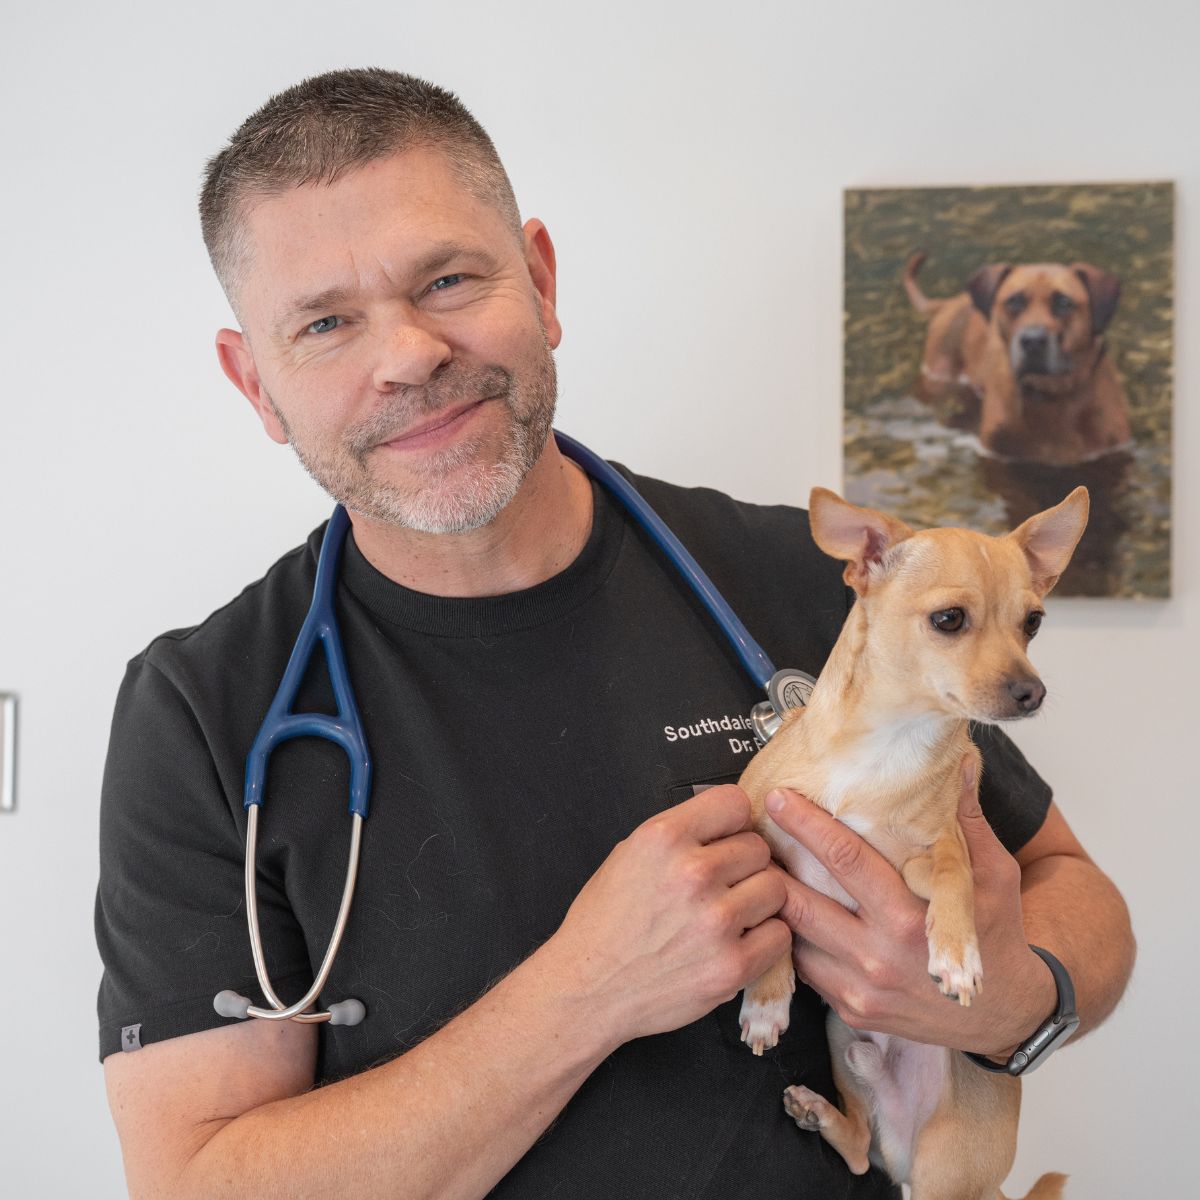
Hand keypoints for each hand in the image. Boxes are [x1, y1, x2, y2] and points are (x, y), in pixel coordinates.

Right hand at [544, 786, 790, 1047]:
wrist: (589, 988)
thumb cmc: (606, 923)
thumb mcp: (629, 854)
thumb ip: (681, 834)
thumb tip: (727, 823)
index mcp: (664, 838)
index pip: (736, 803)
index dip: (733, 822)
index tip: (728, 837)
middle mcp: (692, 873)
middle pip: (759, 847)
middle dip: (744, 864)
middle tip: (723, 884)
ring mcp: (716, 921)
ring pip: (777, 888)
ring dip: (758, 901)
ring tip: (731, 913)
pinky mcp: (732, 965)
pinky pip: (780, 935)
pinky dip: (764, 939)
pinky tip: (738, 941)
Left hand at [767, 762, 1055, 1054]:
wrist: (1003, 1016)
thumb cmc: (997, 936)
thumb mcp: (993, 875)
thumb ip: (967, 820)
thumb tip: (957, 762)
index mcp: (910, 919)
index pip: (845, 860)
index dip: (806, 824)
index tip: (779, 798)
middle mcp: (879, 955)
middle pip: (801, 902)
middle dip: (770, 864)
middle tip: (747, 833)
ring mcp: (861, 988)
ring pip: (793, 938)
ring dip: (772, 904)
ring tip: (753, 870)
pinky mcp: (851, 1010)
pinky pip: (805, 969)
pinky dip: (789, 939)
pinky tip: (779, 912)